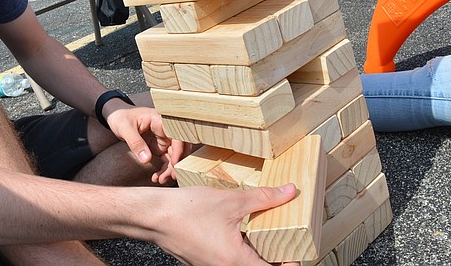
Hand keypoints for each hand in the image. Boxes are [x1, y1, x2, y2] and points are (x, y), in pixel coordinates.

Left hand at [105, 104, 187, 183]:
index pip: (177, 134)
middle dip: (176, 163)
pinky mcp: (160, 147)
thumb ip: (135, 142)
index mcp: (160, 120)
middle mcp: (165, 130)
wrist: (116, 118)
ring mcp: (164, 139)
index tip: (174, 163)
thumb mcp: (125, 128)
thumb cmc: (121, 118)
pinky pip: (166, 160)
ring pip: (174, 156)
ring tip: (161, 180)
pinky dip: (164, 170)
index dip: (179, 148)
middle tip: (169, 177)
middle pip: (178, 147)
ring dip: (170, 170)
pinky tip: (157, 178)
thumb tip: (146, 159)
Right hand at [155, 184, 299, 265]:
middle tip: (285, 235)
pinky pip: (227, 259)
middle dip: (273, 254)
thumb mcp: (230, 200)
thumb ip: (263, 198)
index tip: (298, 250)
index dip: (289, 263)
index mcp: (235, 261)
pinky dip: (238, 247)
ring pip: (242, 263)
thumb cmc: (186, 210)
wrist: (153, 215)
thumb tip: (289, 192)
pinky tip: (238, 227)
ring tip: (264, 228)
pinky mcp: (203, 260)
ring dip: (254, 250)